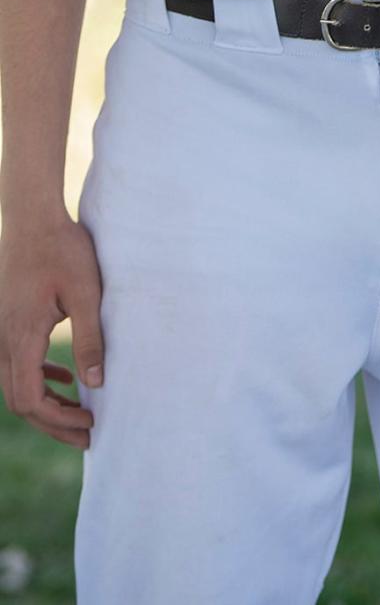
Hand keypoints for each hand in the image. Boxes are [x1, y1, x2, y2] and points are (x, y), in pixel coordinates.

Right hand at [0, 212, 102, 447]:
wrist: (33, 218)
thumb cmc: (63, 249)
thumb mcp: (86, 292)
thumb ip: (91, 338)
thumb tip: (97, 385)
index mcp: (21, 337)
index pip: (29, 400)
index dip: (57, 421)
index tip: (88, 425)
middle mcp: (4, 340)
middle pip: (20, 401)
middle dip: (53, 423)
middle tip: (87, 435)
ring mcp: (3, 332)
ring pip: (17, 384)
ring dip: (47, 404)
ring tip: (80, 414)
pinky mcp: (10, 322)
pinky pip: (18, 364)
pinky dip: (41, 379)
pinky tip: (66, 379)